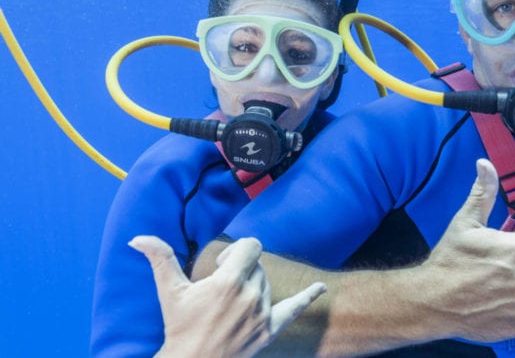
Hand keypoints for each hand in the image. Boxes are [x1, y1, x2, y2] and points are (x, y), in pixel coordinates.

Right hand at [129, 235, 326, 357]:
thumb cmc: (179, 327)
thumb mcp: (169, 291)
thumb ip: (159, 258)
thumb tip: (138, 238)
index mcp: (228, 281)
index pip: (251, 246)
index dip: (237, 251)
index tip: (223, 263)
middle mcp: (250, 295)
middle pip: (258, 265)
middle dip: (243, 268)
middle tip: (223, 286)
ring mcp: (262, 313)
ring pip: (268, 283)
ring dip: (254, 285)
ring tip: (233, 302)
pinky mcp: (269, 330)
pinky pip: (294, 309)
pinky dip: (309, 297)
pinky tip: (322, 289)